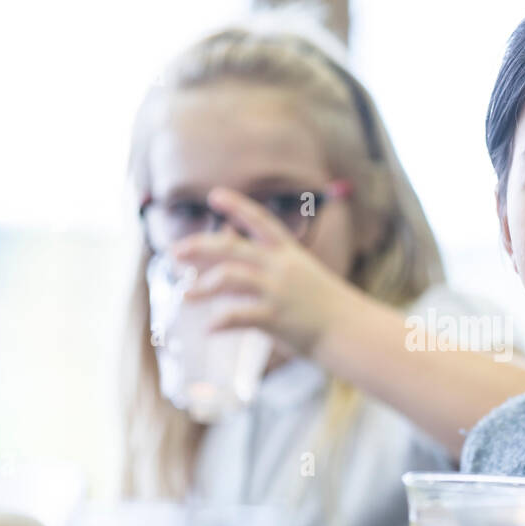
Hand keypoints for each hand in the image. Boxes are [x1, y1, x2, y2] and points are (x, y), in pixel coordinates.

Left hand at [171, 187, 359, 355]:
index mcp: (289, 254)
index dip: (236, 206)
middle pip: (231, 248)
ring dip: (202, 286)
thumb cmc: (327, 307)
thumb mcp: (303, 277)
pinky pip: (238, 316)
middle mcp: (280, 267)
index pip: (260, 222)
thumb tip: (244, 267)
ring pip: (228, 278)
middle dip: (199, 246)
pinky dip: (219, 322)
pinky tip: (208, 328)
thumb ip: (273, 269)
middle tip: (174, 252)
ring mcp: (276, 291)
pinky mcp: (274, 317)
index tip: (215, 195)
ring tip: (185, 295)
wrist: (351, 330)